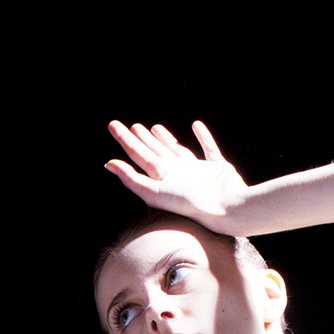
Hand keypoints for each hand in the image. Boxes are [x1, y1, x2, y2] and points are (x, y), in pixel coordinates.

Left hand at [104, 120, 247, 227]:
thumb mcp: (154, 193)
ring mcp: (197, 172)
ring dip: (166, 139)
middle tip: (133, 126)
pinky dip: (203, 137)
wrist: (224, 207)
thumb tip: (109, 165)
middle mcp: (177, 174)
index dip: (125, 141)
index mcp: (162, 178)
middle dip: (142, 140)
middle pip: (155, 153)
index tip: (113, 126)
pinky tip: (196, 126)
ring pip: (177, 151)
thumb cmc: (190, 204)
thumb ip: (131, 179)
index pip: (139, 155)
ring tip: (155, 128)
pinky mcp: (217, 168)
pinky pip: (208, 148)